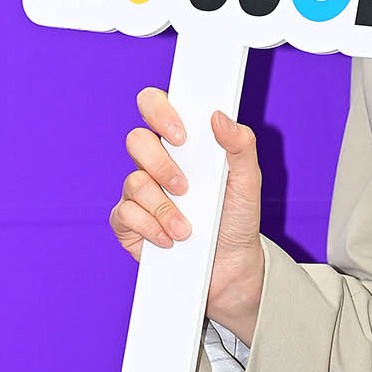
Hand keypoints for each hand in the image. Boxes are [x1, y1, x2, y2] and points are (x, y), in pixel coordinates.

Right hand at [109, 90, 265, 345]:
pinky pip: (125, 214)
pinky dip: (150, 228)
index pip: (156, 106)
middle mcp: (155, 162)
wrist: (228, 265)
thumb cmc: (236, 217)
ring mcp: (138, 191)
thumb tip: (219, 117)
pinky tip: (169, 240)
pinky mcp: (127, 221)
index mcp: (182, 142)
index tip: (182, 135)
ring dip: (164, 208)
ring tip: (187, 229)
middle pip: (136, 140)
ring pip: (133, 181)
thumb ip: (240, 146)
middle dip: (159, 163)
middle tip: (185, 186)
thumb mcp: (247, 181)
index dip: (160, 110)